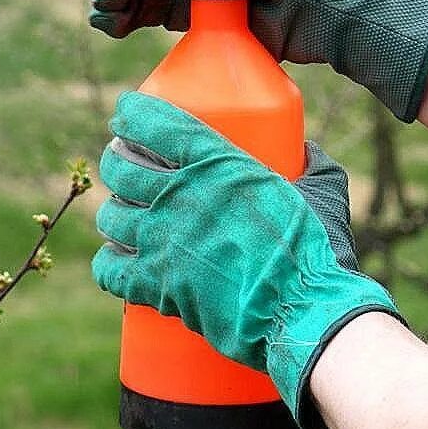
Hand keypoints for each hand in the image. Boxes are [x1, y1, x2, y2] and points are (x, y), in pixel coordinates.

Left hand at [92, 91, 401, 428]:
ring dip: (114, 214)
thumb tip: (306, 153)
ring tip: (125, 217)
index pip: (152, 122)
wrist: (304, 312)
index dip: (130, 115)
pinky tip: (117, 261)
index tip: (125, 117)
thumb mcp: (319, 193)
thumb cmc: (314, 253)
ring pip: (110, 216)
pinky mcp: (156, 285)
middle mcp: (179, 196)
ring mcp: (162, 241)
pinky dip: (109, 263)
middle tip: (124, 169)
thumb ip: (312, 166)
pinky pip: (108, 268)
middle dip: (115, 164)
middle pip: (120, 168)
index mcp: (216, 164)